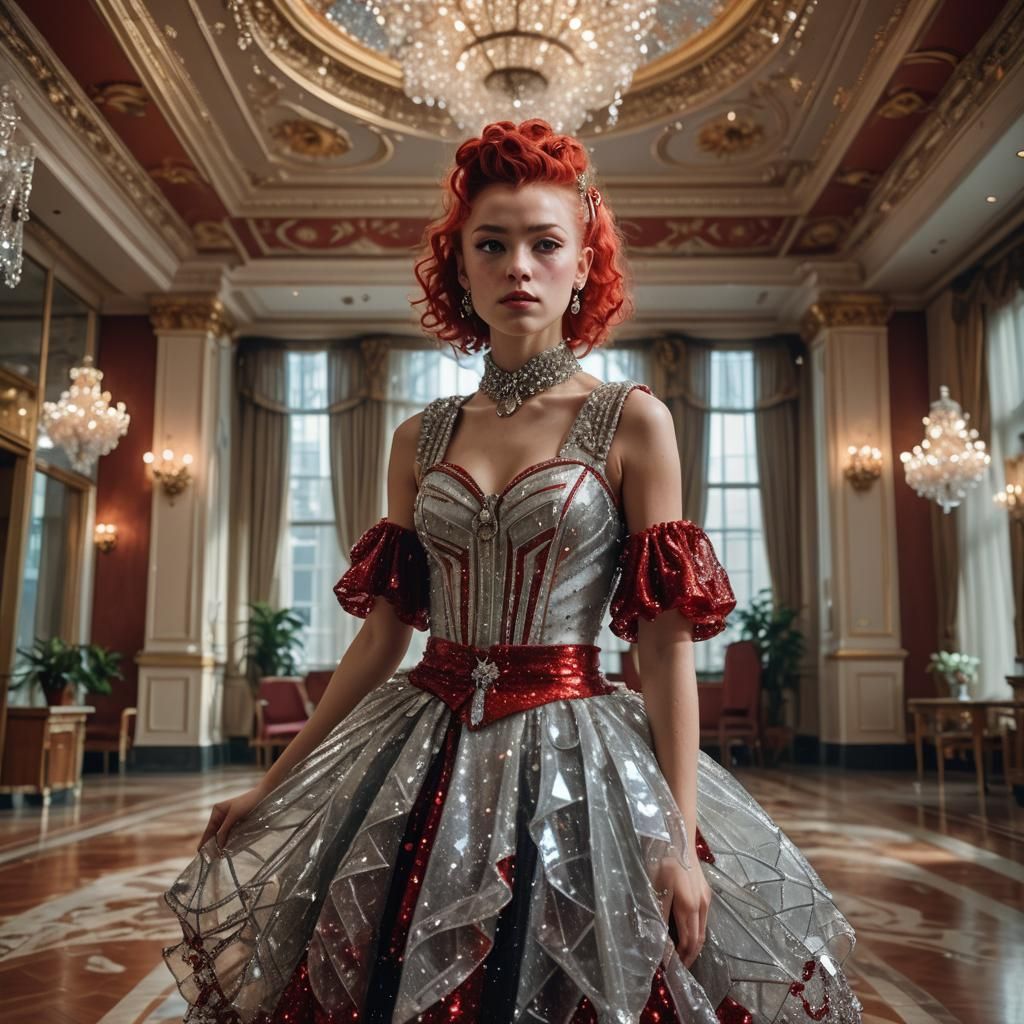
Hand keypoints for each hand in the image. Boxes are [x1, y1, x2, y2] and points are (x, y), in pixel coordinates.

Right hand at [198, 784, 268, 852]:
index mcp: (217, 811)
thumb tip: (217, 845)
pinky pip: (229, 834)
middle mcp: (221, 815)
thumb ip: (224, 830)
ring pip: (222, 835)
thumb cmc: (248, 802)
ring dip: (220, 844)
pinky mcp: (237, 823)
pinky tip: (226, 848)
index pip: (208, 830)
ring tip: (216, 856)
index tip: (199, 852)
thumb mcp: (234, 815)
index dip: (204, 841)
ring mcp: (229, 819)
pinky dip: (227, 841)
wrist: (263, 795)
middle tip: (209, 858)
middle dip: (212, 844)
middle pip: (214, 833)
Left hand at [655, 852, 711, 967]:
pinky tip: (686, 932)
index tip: (670, 968)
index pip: (688, 941)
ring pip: (703, 929)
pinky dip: (696, 931)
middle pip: (699, 939)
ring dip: (694, 944)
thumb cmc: (663, 861)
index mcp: (689, 907)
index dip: (680, 957)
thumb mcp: (656, 889)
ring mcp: (706, 898)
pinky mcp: (705, 891)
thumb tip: (661, 941)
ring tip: (681, 954)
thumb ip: (660, 916)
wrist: (677, 837)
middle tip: (677, 967)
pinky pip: (703, 919)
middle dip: (689, 955)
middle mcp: (702, 905)